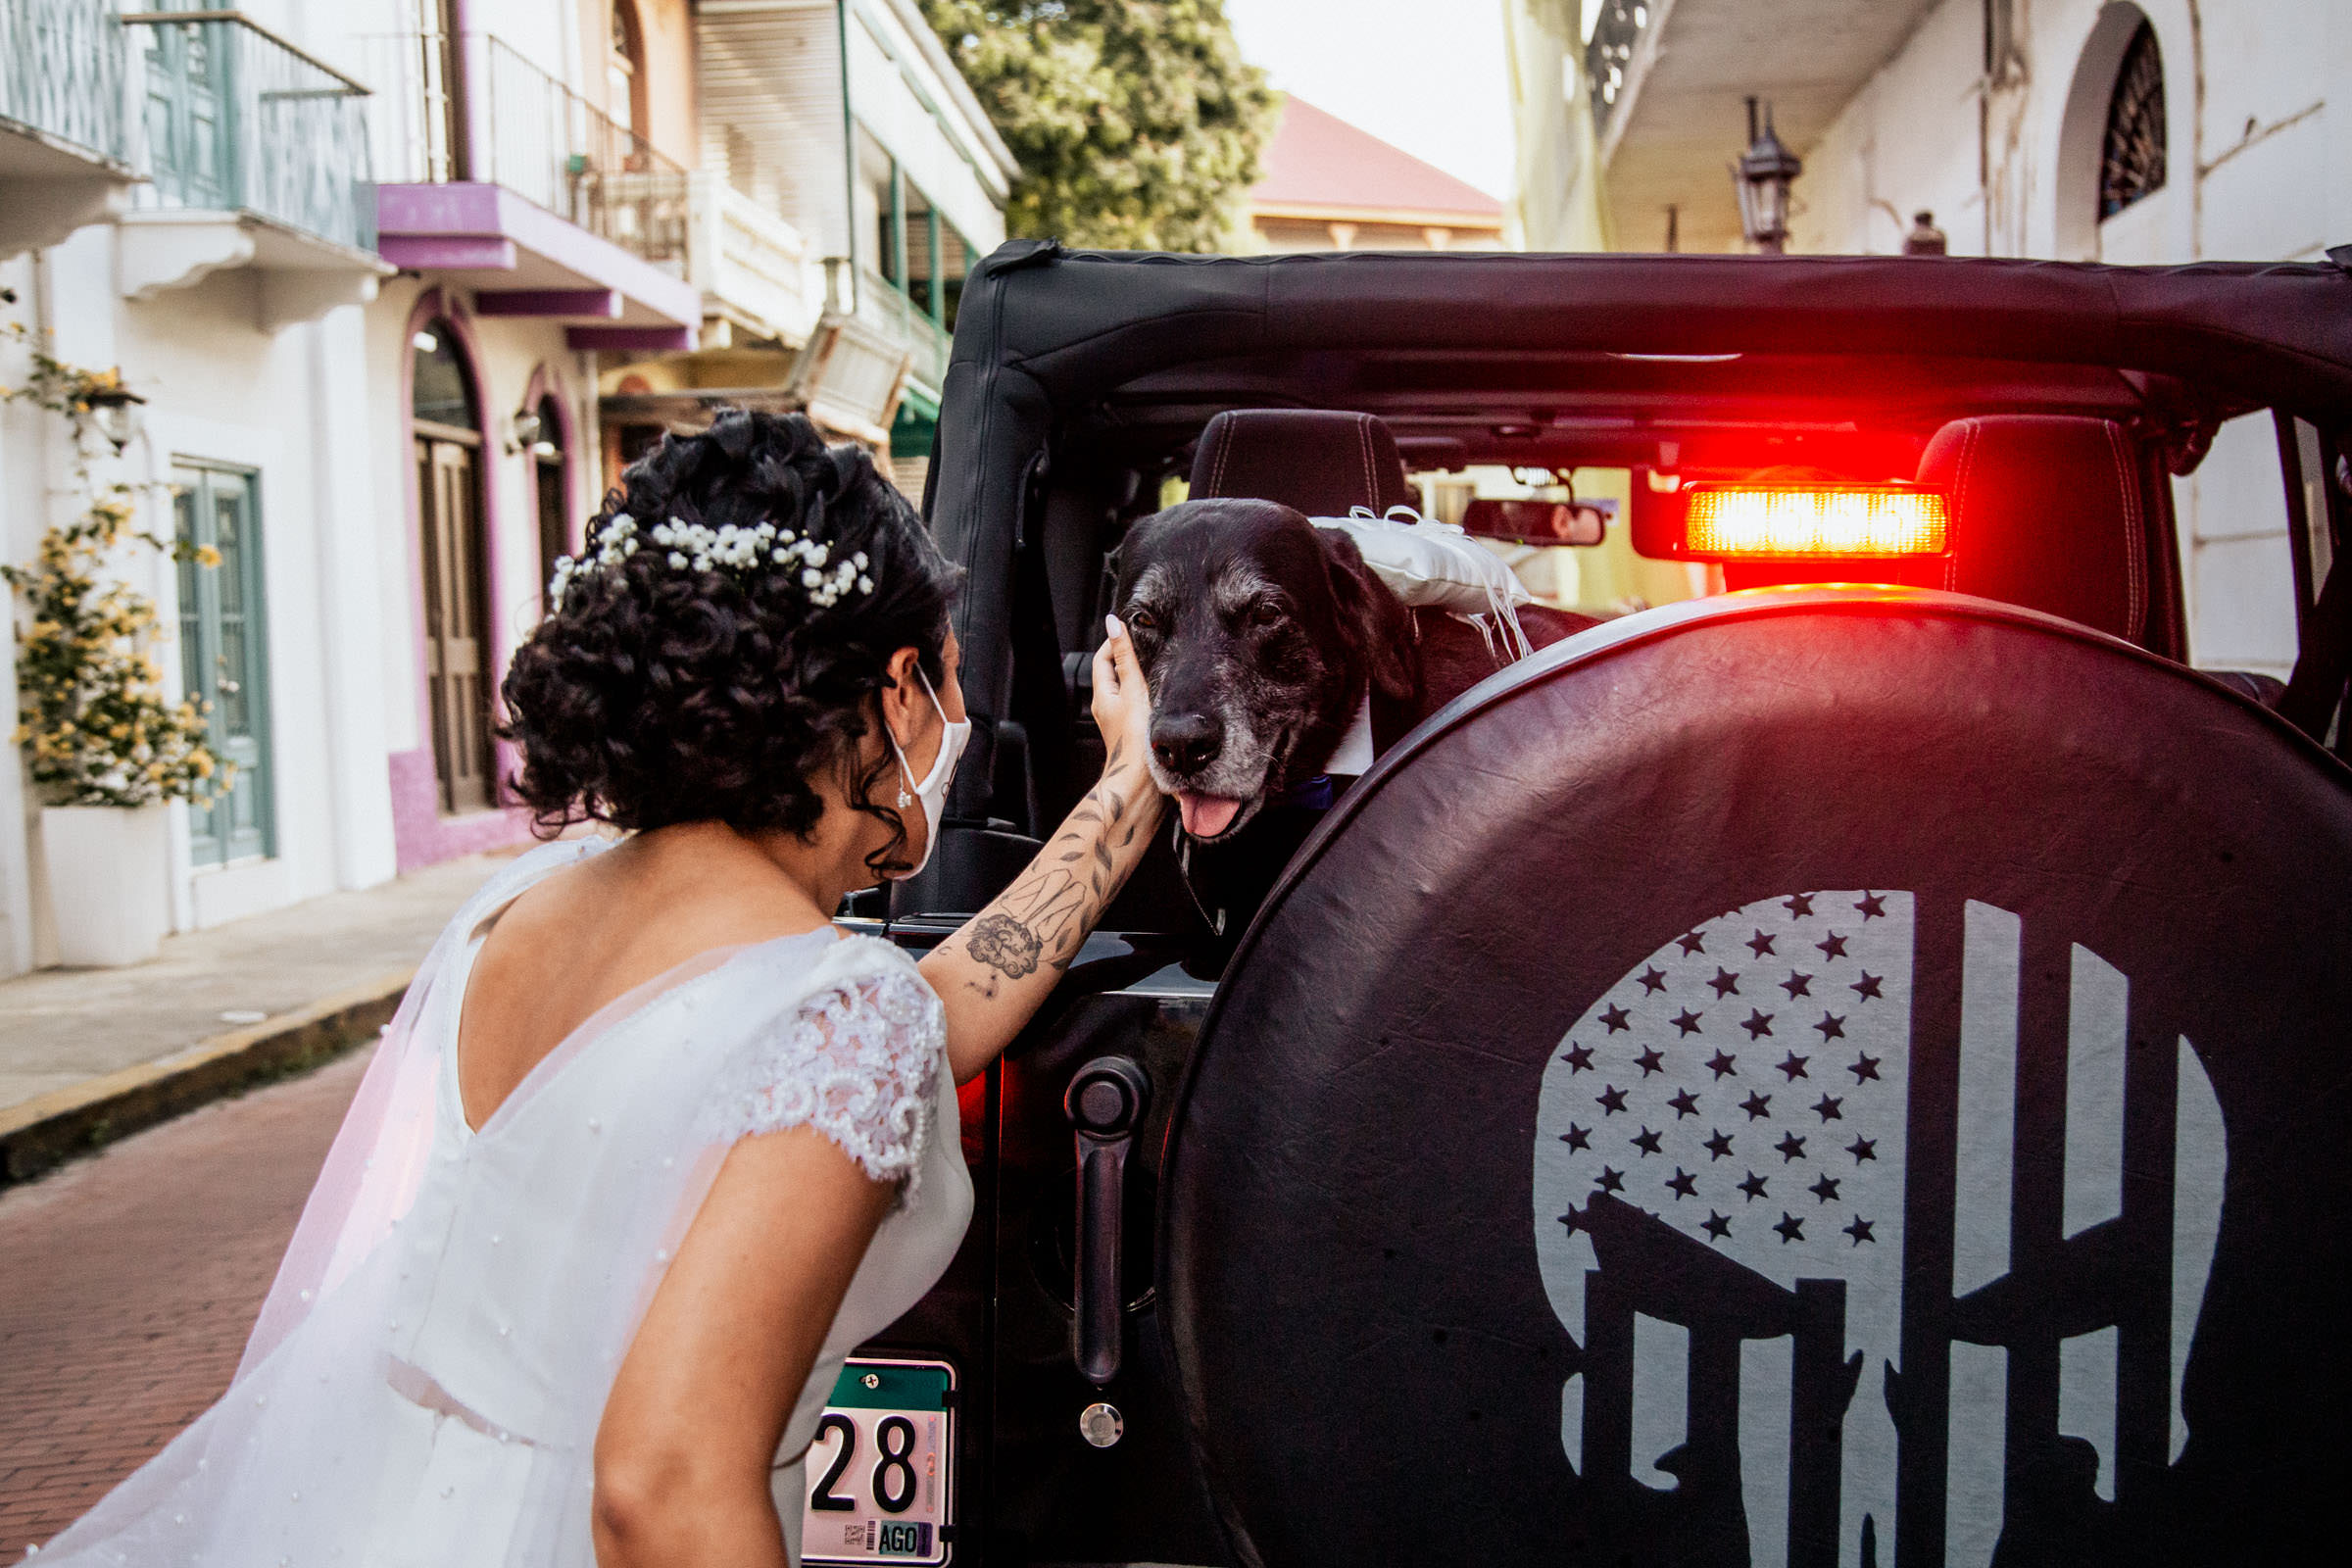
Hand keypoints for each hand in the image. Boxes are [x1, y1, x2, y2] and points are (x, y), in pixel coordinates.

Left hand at [1093, 616, 1155, 782]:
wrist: (1141, 781)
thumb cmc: (1135, 739)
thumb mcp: (1132, 689)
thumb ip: (1125, 656)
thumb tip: (1113, 624)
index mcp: (1102, 695)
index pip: (1102, 659)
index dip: (1114, 642)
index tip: (1131, 631)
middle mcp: (1107, 708)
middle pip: (1113, 674)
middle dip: (1128, 657)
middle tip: (1148, 646)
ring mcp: (1120, 721)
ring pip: (1126, 690)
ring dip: (1139, 677)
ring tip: (1158, 667)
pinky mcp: (1134, 731)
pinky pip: (1136, 705)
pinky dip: (1146, 694)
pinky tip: (1162, 696)